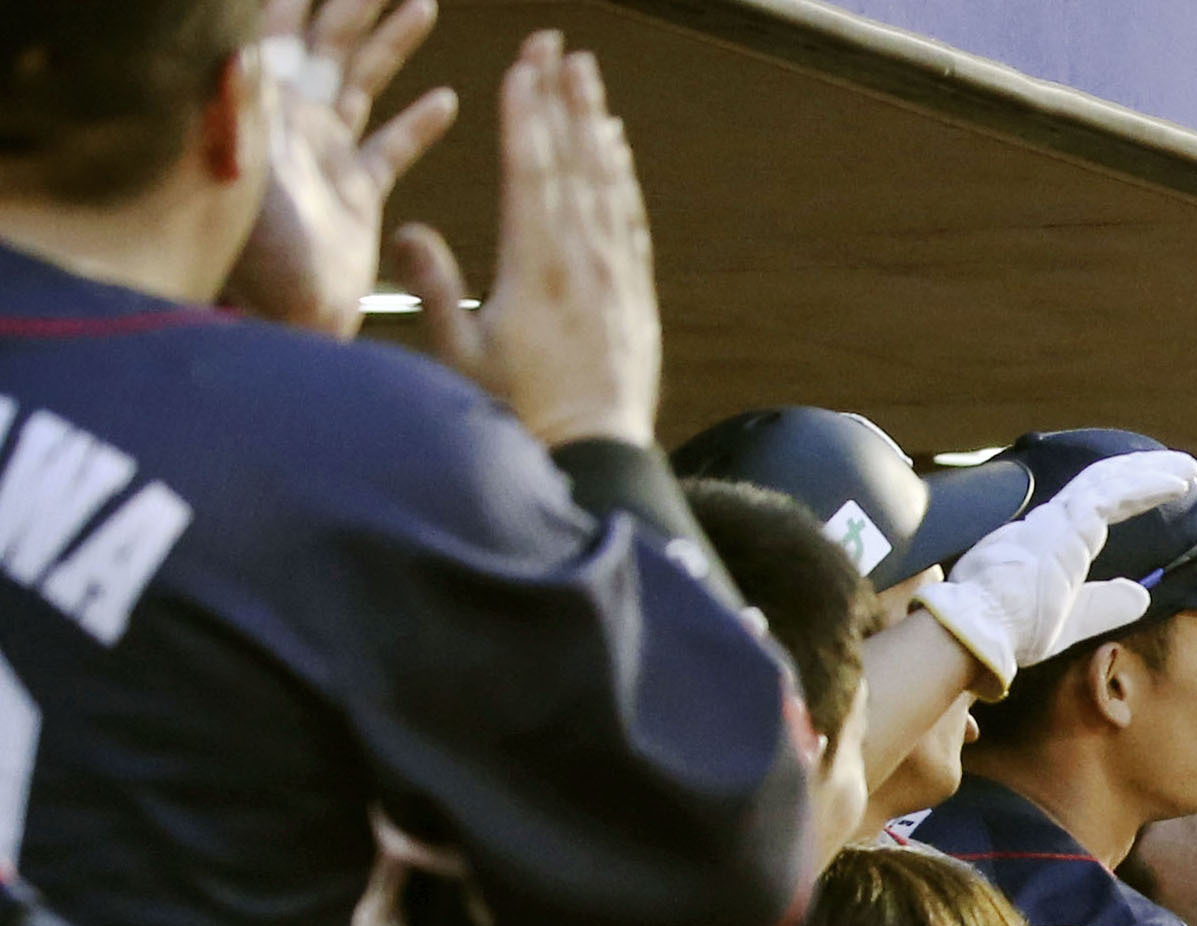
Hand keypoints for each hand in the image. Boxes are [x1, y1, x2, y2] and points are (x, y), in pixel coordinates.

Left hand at [223, 0, 459, 336]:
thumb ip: (239, 104)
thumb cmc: (256, 257)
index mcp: (269, 106)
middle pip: (329, 40)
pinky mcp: (356, 193)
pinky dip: (418, 124)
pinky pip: (391, 146)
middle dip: (356, 1)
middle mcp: (295, 120)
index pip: (281, 24)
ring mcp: (326, 154)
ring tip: (421, 3)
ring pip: (363, 80)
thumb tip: (237, 40)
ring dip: (390, 41)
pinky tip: (447, 100)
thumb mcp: (242, 170)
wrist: (285, 324)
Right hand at [385, 34, 656, 446]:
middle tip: (558, 43)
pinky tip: (616, 147)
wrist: (597, 456)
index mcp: (534, 265)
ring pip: (606, 181)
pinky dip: (622, 176)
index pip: (529, 170)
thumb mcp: (461, 357)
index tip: (521, 64)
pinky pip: (630, 218)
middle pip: (572, 160)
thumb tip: (407, 227)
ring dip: (594, 123)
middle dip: (562, 96)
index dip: (524, 113)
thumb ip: (433, 289)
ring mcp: (614, 273)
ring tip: (587, 75)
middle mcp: (581, 258)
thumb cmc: (521, 414)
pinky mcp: (636, 292)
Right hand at [914, 450, 1196, 694]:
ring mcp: (1057, 519)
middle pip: (1103, 484)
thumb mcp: (1073, 619)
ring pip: (1110, 481)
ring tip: (1187, 468)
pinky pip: (1114, 495)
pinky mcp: (1066, 524)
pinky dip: (1147, 486)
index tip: (1160, 486)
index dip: (1128, 492)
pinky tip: (1177, 483)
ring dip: (1152, 471)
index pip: (1093, 505)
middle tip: (1181, 467)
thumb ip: (1105, 604)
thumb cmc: (1013, 632)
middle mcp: (1051, 521)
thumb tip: (1141, 595)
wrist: (980, 633)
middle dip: (1143, 472)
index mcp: (1048, 541)